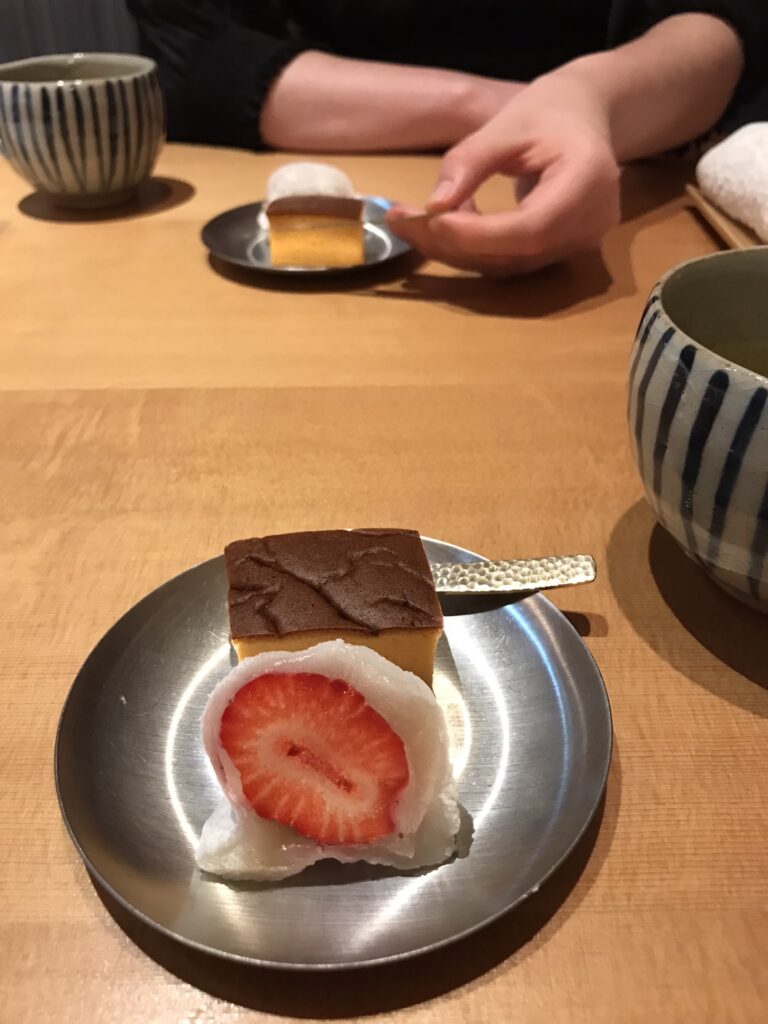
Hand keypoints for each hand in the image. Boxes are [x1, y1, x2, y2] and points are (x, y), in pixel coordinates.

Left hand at [388, 76, 620, 275]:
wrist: (589, 116)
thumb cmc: (551, 109)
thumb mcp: (507, 122)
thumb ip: (470, 162)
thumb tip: (434, 205)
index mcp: (588, 181)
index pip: (530, 228)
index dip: (477, 234)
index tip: (429, 220)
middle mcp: (590, 223)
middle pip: (516, 253)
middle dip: (454, 244)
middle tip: (402, 223)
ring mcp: (580, 243)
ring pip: (509, 263)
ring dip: (456, 249)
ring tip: (414, 222)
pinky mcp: (562, 252)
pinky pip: (511, 259)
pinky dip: (472, 248)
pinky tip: (446, 223)